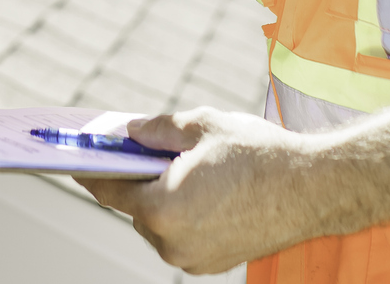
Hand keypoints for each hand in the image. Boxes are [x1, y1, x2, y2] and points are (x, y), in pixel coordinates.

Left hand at [78, 109, 331, 274]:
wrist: (313, 189)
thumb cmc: (258, 155)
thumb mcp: (201, 126)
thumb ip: (157, 130)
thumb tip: (130, 132)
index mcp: (162, 207)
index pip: (110, 190)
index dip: (92, 172)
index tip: (76, 162)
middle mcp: (172, 241)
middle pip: (136, 208)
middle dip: (138, 180)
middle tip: (142, 152)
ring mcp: (192, 258)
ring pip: (160, 224)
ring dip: (164, 198)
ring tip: (182, 169)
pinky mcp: (212, 263)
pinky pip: (184, 236)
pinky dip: (185, 215)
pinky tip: (202, 191)